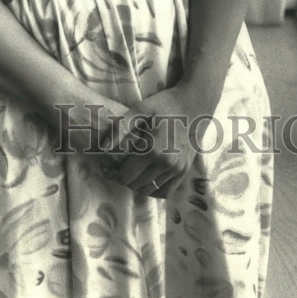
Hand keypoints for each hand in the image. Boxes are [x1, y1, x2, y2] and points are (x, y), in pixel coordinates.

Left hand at [108, 84, 215, 199]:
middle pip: (136, 185)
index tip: (107, 164)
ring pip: (149, 191)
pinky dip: (153, 189)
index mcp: (153, 150)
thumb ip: (121, 127)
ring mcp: (178, 170)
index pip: (126, 175)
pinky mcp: (184, 171)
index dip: (113, 171)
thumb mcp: (141, 109)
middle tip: (117, 166)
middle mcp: (167, 165)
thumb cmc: (165, 105)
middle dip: (123, 177)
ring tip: (132, 169)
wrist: (193, 105)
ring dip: (137, 183)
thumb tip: (103, 147)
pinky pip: (165, 192)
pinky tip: (146, 176)